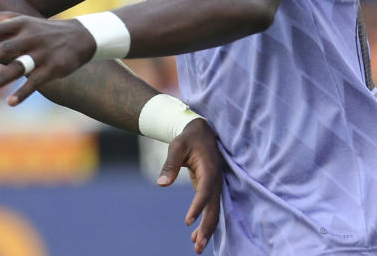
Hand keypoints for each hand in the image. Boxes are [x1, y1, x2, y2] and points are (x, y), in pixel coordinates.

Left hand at [0, 8, 95, 104]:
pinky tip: (11, 102)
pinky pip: (36, 81)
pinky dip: (24, 92)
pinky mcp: (53, 68)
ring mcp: (42, 53)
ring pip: (21, 66)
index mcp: (17, 24)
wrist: (77, 36)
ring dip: (4, 77)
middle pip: (7, 47)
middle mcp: (29, 37)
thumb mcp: (12, 19)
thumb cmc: (35, 28)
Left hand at [157, 118, 222, 253]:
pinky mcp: (210, 189)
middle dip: (206, 227)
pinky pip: (210, 209)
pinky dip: (204, 222)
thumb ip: (170, 164)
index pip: (204, 191)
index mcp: (210, 169)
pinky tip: (195, 236)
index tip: (187, 221)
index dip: (197, 207)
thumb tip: (161, 184)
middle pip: (213, 208)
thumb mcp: (176, 146)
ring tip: (197, 248)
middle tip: (197, 245)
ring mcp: (214, 186)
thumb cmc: (188, 137)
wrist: (201, 131)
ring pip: (214, 212)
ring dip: (207, 230)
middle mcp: (215, 180)